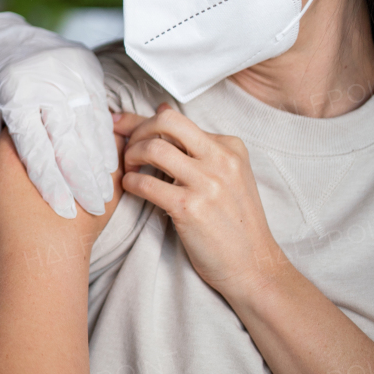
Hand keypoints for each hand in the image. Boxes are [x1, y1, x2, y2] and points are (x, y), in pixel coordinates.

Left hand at [0, 12, 116, 217]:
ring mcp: (69, 71)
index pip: (35, 147)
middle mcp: (45, 80)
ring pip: (90, 125)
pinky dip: (105, 137)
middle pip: (68, 139)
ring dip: (99, 163)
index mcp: (14, 93)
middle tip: (93, 208)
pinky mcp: (86, 65)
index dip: (51, 181)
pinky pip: (100, 107)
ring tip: (104, 192)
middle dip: (83, 179)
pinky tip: (108, 162)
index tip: (63, 208)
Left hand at [114, 104, 283, 299]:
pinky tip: (132, 188)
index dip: (141, 121)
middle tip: (127, 150)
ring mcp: (207, 183)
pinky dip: (131, 182)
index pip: (177, 120)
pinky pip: (146, 183)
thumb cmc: (233, 221)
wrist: (254, 266)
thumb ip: (193, 145)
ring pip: (154, 149)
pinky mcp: (190, 207)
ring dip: (131, 157)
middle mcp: (221, 159)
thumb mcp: (224, 175)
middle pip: (166, 122)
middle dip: (137, 131)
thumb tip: (161, 107)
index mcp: (230, 147)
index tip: (119, 125)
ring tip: (129, 170)